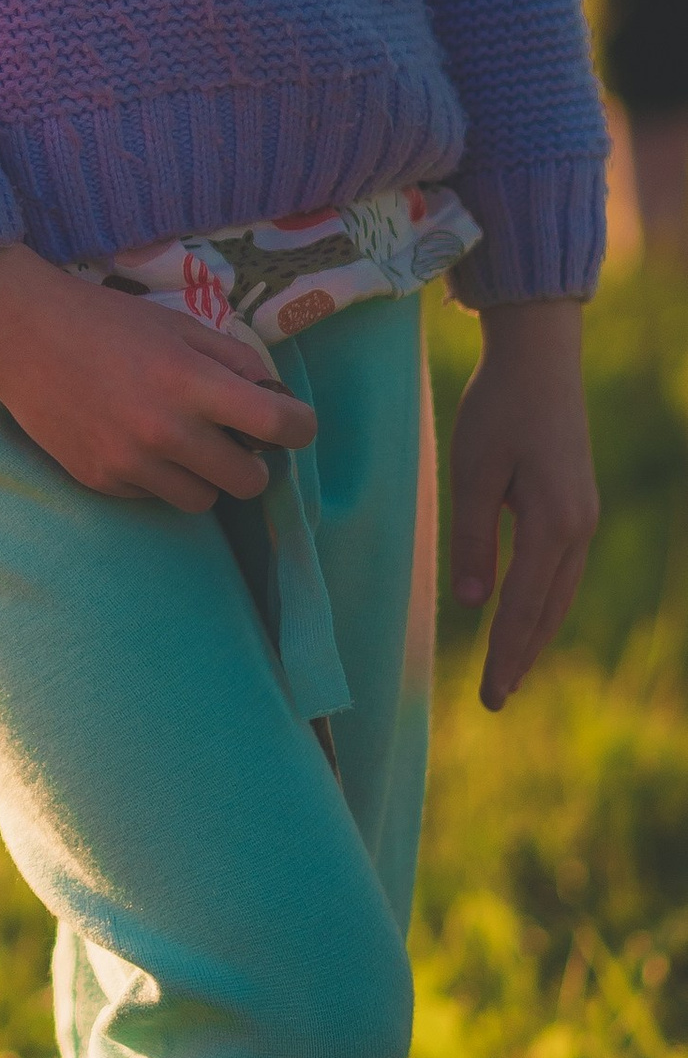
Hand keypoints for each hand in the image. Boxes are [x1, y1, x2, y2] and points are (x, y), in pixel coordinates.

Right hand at [0, 241, 316, 511]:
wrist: (19, 334)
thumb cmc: (105, 321)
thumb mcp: (178, 324)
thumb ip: (233, 360)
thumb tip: (273, 397)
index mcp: (191, 382)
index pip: (280, 426)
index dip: (300, 426)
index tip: (292, 423)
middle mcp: (166, 430)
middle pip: (250, 481)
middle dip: (252, 461)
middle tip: (233, 438)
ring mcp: (131, 462)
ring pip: (203, 500)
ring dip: (204, 475)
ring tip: (180, 442)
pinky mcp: (101, 481)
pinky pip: (154, 496)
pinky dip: (157, 476)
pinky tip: (133, 440)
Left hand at [450, 299, 597, 710]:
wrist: (541, 359)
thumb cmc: (498, 408)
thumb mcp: (474, 472)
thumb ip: (475, 539)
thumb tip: (476, 603)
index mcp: (552, 523)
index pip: (522, 606)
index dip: (504, 653)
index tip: (490, 694)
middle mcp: (577, 528)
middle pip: (549, 609)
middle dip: (521, 655)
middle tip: (496, 698)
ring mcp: (583, 517)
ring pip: (559, 593)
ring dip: (534, 633)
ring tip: (511, 670)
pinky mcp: (577, 505)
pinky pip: (561, 570)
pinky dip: (543, 601)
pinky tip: (525, 616)